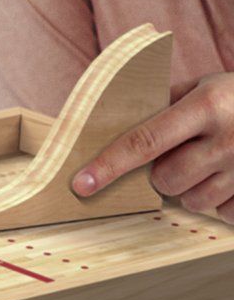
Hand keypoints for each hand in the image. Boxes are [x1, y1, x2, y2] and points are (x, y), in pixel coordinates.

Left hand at [76, 73, 233, 218]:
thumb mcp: (207, 86)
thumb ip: (164, 104)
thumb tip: (111, 128)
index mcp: (208, 106)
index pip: (145, 141)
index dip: (109, 165)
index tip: (81, 183)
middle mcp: (230, 139)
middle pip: (166, 179)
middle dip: (163, 173)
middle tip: (183, 155)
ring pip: (193, 201)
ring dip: (193, 189)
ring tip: (213, 163)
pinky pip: (223, 213)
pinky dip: (222, 201)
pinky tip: (233, 177)